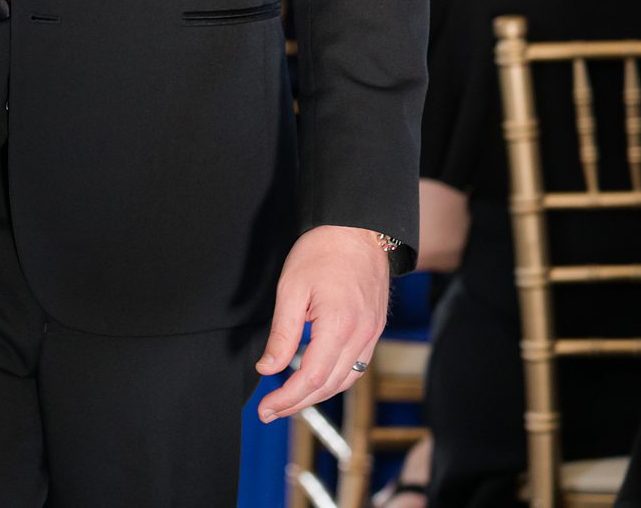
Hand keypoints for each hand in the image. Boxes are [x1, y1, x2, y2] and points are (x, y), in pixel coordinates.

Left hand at [255, 225, 391, 420]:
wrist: (359, 230)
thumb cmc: (323, 251)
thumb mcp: (291, 289)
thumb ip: (282, 333)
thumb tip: (268, 367)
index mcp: (339, 327)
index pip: (310, 378)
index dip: (286, 398)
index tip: (265, 408)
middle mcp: (360, 337)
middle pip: (328, 386)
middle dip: (297, 403)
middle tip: (270, 411)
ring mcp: (372, 335)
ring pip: (345, 381)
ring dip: (316, 395)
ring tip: (289, 400)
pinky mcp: (375, 330)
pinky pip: (356, 367)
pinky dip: (334, 379)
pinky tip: (315, 379)